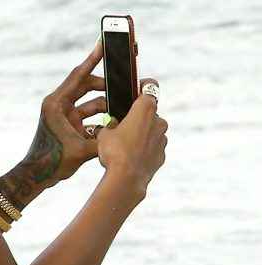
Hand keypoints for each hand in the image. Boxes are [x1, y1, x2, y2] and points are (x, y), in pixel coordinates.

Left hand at [21, 38, 113, 186]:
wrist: (36, 176)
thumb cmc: (51, 162)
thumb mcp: (81, 150)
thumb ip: (105, 139)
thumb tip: (126, 130)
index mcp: (56, 104)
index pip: (78, 76)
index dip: (93, 59)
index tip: (104, 43)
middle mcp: (59, 105)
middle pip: (87, 86)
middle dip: (108, 86)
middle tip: (126, 84)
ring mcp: (64, 115)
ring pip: (91, 103)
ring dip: (107, 105)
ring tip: (125, 108)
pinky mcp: (69, 124)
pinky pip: (89, 116)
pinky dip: (102, 119)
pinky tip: (116, 124)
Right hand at [97, 79, 166, 195]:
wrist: (126, 179)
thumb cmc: (114, 152)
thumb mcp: (103, 133)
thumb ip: (110, 124)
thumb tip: (112, 125)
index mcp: (145, 108)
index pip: (150, 86)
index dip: (142, 85)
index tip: (136, 87)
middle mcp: (159, 121)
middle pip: (149, 112)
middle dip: (137, 116)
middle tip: (121, 124)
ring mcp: (162, 139)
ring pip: (151, 131)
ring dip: (141, 134)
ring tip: (124, 145)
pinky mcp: (162, 155)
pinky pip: (153, 147)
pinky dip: (144, 149)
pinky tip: (130, 157)